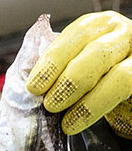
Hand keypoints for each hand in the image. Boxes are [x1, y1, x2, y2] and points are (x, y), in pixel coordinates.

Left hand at [27, 11, 131, 138]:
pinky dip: (102, 111)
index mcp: (100, 25)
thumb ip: (56, 68)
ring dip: (88, 103)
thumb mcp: (73, 65)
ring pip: (120, 77)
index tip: (34, 86)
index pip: (77, 35)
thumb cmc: (93, 79)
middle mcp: (124, 35)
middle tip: (49, 105)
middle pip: (98, 53)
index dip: (53, 61)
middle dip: (69, 81)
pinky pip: (126, 94)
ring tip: (66, 122)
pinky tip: (83, 124)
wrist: (125, 98)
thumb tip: (28, 85)